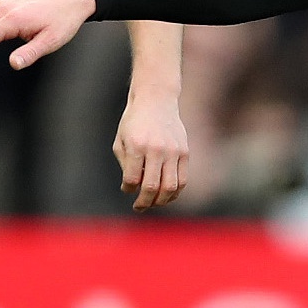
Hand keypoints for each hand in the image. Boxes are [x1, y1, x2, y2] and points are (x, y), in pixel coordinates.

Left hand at [113, 93, 188, 211]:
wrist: (156, 99)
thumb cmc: (134, 121)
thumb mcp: (122, 139)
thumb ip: (125, 164)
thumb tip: (133, 188)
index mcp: (137, 146)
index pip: (132, 179)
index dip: (128, 189)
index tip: (127, 189)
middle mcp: (156, 149)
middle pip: (151, 187)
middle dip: (144, 202)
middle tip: (139, 207)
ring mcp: (173, 151)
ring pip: (170, 187)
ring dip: (161, 201)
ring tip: (154, 203)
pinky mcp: (184, 152)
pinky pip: (183, 180)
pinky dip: (175, 192)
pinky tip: (167, 195)